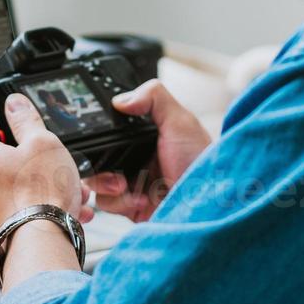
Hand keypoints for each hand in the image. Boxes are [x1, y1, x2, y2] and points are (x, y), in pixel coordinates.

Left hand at [0, 94, 83, 240]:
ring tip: (62, 189)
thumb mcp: (43, 143)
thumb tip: (15, 104)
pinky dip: (29, 204)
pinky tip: (56, 208)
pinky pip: (9, 207)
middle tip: (41, 158)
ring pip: (3, 184)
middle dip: (16, 155)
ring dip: (29, 182)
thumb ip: (26, 120)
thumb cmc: (41, 195)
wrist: (41, 245)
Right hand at [84, 79, 210, 222]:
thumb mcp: (181, 122)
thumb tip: (121, 99)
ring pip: (95, 181)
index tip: (100, 137)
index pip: (109, 132)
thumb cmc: (201, 162)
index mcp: (144, 138)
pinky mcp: (130, 206)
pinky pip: (106, 203)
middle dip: (97, 164)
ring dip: (106, 184)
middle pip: (97, 157)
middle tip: (115, 169)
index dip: (100, 135)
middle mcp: (135, 159)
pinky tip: (140, 199)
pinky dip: (119, 202)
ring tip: (124, 185)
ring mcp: (131, 184)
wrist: (208, 203)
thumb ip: (154, 97)